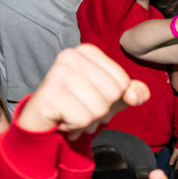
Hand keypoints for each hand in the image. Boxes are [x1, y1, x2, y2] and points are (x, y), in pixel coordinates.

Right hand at [17, 44, 149, 136]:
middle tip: (80, 107)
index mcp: (87, 51)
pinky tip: (62, 119)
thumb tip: (133, 96)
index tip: (91, 97)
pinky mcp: (48, 94)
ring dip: (87, 121)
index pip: (123, 82)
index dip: (112, 98)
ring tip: (71, 114)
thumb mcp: (114, 97)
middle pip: (112, 94)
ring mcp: (57, 73)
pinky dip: (75, 127)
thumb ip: (134, 92)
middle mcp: (70, 56)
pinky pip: (82, 119)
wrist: (43, 121)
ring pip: (98, 108)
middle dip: (100, 111)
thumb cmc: (80, 104)